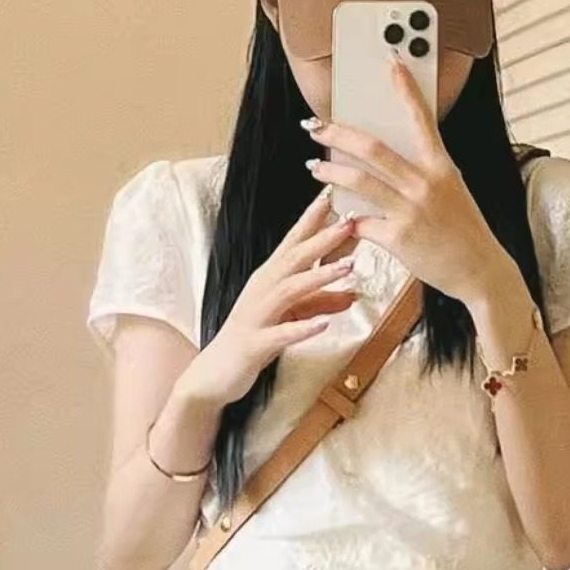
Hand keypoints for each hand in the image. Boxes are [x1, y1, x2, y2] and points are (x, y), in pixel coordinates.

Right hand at [189, 188, 360, 400]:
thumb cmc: (253, 339)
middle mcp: (261, 290)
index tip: (334, 195)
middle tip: (351, 222)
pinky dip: (301, 328)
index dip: (312, 219)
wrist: (215, 374)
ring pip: (289, 290)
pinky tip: (323, 325)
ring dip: (319, 277)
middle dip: (323, 240)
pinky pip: (280, 335)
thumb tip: (354, 293)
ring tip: (349, 268)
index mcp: (269, 279)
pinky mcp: (255, 344)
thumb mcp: (291, 318)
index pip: (293, 242)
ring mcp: (257, 316)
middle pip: (294, 258)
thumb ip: (319, 303)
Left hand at [306, 54, 526, 315]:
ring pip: (358, 182)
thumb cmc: (462, 229)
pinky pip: (361, 223)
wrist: (479, 270)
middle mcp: (425, 184)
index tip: (392, 63)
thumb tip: (382, 160)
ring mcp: (410, 211)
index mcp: (442, 166)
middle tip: (316, 126)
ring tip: (315, 167)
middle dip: (338, 134)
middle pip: (372, 149)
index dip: (405, 90)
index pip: (421, 119)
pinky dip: (347, 219)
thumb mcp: (450, 190)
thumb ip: (420, 173)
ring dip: (329, 173)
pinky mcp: (398, 238)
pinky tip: (338, 215)